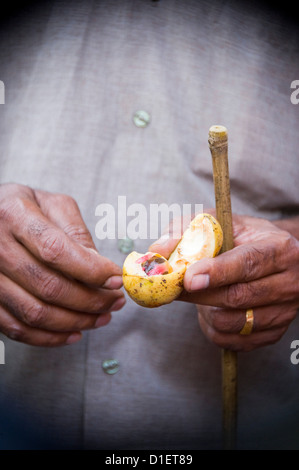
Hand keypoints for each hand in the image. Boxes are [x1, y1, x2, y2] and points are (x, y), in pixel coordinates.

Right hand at [0, 183, 124, 345]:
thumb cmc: (25, 209)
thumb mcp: (53, 205)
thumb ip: (77, 232)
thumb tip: (100, 268)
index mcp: (14, 215)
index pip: (55, 250)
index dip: (90, 270)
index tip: (116, 279)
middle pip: (48, 286)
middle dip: (91, 300)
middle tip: (115, 301)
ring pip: (35, 313)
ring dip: (76, 321)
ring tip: (103, 317)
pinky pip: (17, 328)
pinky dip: (50, 337)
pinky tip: (75, 331)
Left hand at [150, 213, 298, 350]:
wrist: (273, 259)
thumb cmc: (240, 238)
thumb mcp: (217, 223)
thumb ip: (185, 230)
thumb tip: (156, 251)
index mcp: (278, 248)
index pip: (248, 263)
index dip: (217, 272)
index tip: (189, 279)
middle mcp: (289, 281)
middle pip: (237, 297)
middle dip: (198, 295)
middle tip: (174, 288)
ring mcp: (284, 310)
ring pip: (233, 323)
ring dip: (205, 311)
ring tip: (201, 294)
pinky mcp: (275, 332)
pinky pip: (234, 341)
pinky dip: (213, 328)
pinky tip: (212, 309)